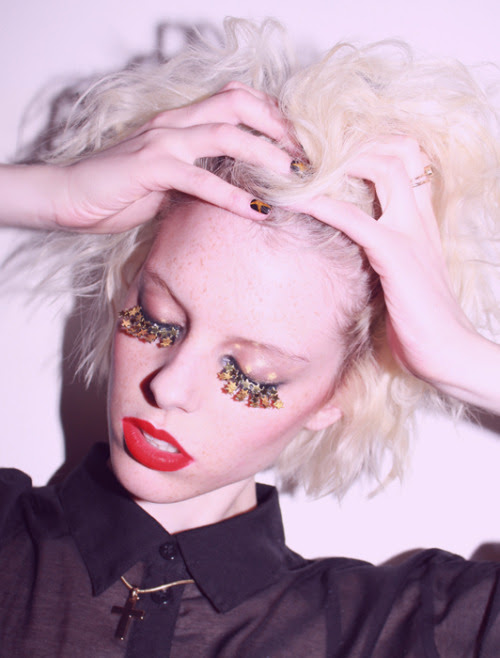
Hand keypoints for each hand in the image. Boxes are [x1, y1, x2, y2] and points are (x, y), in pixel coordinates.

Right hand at [1, 82, 293, 231]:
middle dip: (279, 127)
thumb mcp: (167, 181)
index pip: (235, 100)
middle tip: (308, 156)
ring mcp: (162, 142)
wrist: (69, 197)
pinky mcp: (150, 168)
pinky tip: (259, 212)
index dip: (271, 114)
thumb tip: (234, 190)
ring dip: (266, 154)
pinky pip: (200, 179)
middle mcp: (174, 123)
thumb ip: (198, 176)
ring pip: (226, 134)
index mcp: (179, 122)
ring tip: (296, 178)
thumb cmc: (118, 192)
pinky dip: (233, 195)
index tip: (299, 141)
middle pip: (239, 105)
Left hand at [291, 137, 499, 412]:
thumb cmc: (423, 321)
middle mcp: (420, 219)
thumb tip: (356, 247)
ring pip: (383, 170)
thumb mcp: (404, 277)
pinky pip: (354, 218)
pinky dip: (323, 205)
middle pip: (399, 152)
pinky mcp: (395, 255)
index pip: (410, 162)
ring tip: (307, 163)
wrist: (449, 351)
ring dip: (342, 161)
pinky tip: (299, 201)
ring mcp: (410, 233)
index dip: (377, 147)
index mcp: (423, 222)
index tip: (339, 150)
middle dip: (359, 142)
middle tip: (319, 148)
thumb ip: (386, 254)